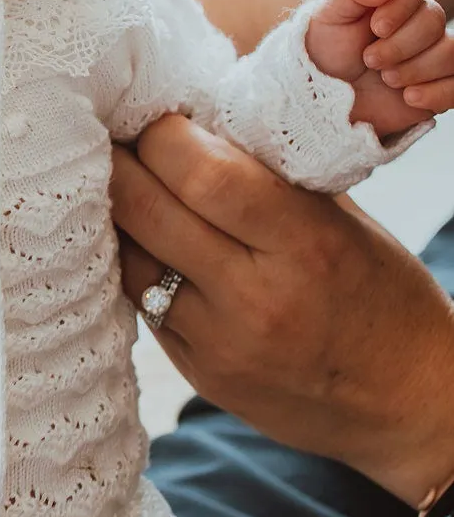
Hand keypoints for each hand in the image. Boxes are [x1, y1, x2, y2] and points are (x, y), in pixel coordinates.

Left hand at [111, 114, 453, 507]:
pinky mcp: (200, 374)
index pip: (202, 172)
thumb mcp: (343, 221)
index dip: (161, 133)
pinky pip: (140, 304)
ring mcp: (220, 343)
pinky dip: (133, 263)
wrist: (404, 403)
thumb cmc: (382, 295)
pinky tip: (139, 239)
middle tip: (111, 134)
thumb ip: (272, 173)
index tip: (156, 114)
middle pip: (146, 210)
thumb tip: (195, 119)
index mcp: (305, 243)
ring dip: (113, 214)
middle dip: (118, 161)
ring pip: (127, 258)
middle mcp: (256, 297)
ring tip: (117, 183)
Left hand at [305, 0, 453, 135]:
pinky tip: (408, 97)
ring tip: (386, 79)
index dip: (400, 4)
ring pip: (451, 52)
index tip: (376, 28)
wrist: (327, 98)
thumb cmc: (329, 51)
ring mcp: (433, 53)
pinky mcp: (442, 85)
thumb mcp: (328, 16)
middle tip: (369, 60)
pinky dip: (435, 92)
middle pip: (434, 19)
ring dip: (415, 68)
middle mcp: (418, 21)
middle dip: (399, 44)